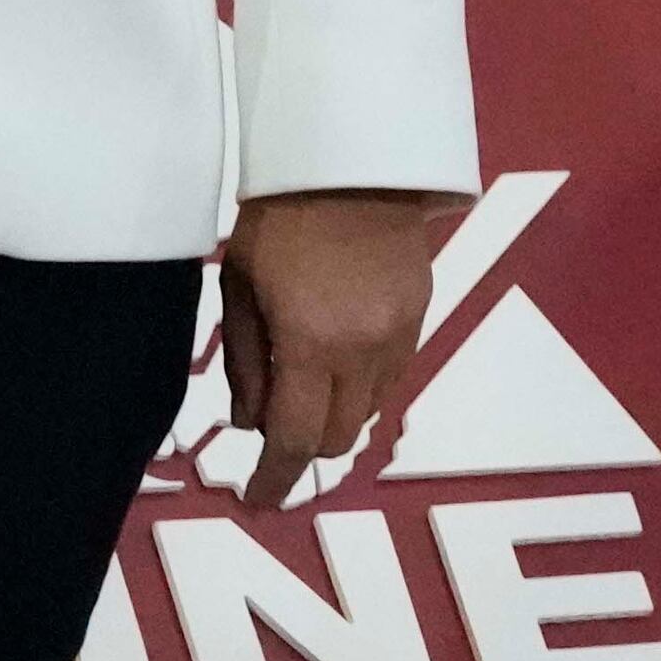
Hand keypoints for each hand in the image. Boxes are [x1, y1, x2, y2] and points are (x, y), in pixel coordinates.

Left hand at [217, 189, 447, 491]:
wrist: (355, 160)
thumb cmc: (282, 217)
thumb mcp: (240, 288)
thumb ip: (245, 364)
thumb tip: (248, 423)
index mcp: (311, 343)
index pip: (295, 440)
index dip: (274, 479)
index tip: (257, 500)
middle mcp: (363, 349)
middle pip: (338, 438)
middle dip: (304, 446)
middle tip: (273, 426)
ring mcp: (399, 334)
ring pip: (370, 412)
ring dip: (336, 415)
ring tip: (305, 382)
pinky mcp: (420, 315)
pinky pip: (392, 377)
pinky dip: (362, 386)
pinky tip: (339, 357)